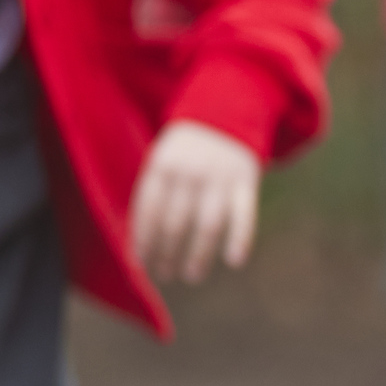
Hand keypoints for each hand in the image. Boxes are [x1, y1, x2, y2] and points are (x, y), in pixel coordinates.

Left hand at [129, 119, 261, 283]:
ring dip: (198, 256)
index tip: (141, 264)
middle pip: (175, 224)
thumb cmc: (185, 148)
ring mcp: (220, 178)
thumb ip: (153, 192)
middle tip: (166, 273)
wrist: (225, 110)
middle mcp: (190, 173)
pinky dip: (241, 239)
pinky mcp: (246, 181)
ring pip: (207, 226)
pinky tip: (234, 261)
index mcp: (162, 166)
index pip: (148, 212)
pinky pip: (244, 216)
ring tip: (191, 275)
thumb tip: (139, 241)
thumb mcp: (161, 159)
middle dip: (167, 254)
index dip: (143, 241)